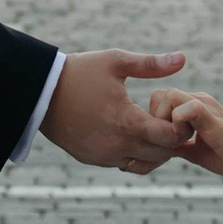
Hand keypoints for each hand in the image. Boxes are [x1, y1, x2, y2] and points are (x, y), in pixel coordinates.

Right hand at [41, 50, 189, 171]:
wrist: (39, 91)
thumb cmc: (79, 72)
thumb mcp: (116, 61)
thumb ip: (151, 64)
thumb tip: (183, 58)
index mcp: (127, 123)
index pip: (171, 138)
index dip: (181, 126)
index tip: (177, 112)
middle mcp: (117, 146)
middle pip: (162, 155)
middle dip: (170, 140)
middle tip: (167, 119)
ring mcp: (103, 157)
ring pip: (144, 165)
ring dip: (154, 150)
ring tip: (150, 127)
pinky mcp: (91, 159)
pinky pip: (124, 164)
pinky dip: (134, 154)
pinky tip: (129, 133)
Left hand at [154, 90, 222, 186]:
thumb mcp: (195, 151)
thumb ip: (177, 145)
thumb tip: (156, 149)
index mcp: (193, 106)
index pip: (159, 99)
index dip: (154, 120)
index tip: (162, 142)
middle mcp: (198, 100)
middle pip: (158, 93)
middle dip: (154, 119)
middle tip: (166, 142)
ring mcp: (206, 105)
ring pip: (168, 95)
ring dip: (164, 121)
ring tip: (176, 142)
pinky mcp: (212, 116)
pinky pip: (186, 108)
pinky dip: (177, 125)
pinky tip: (185, 142)